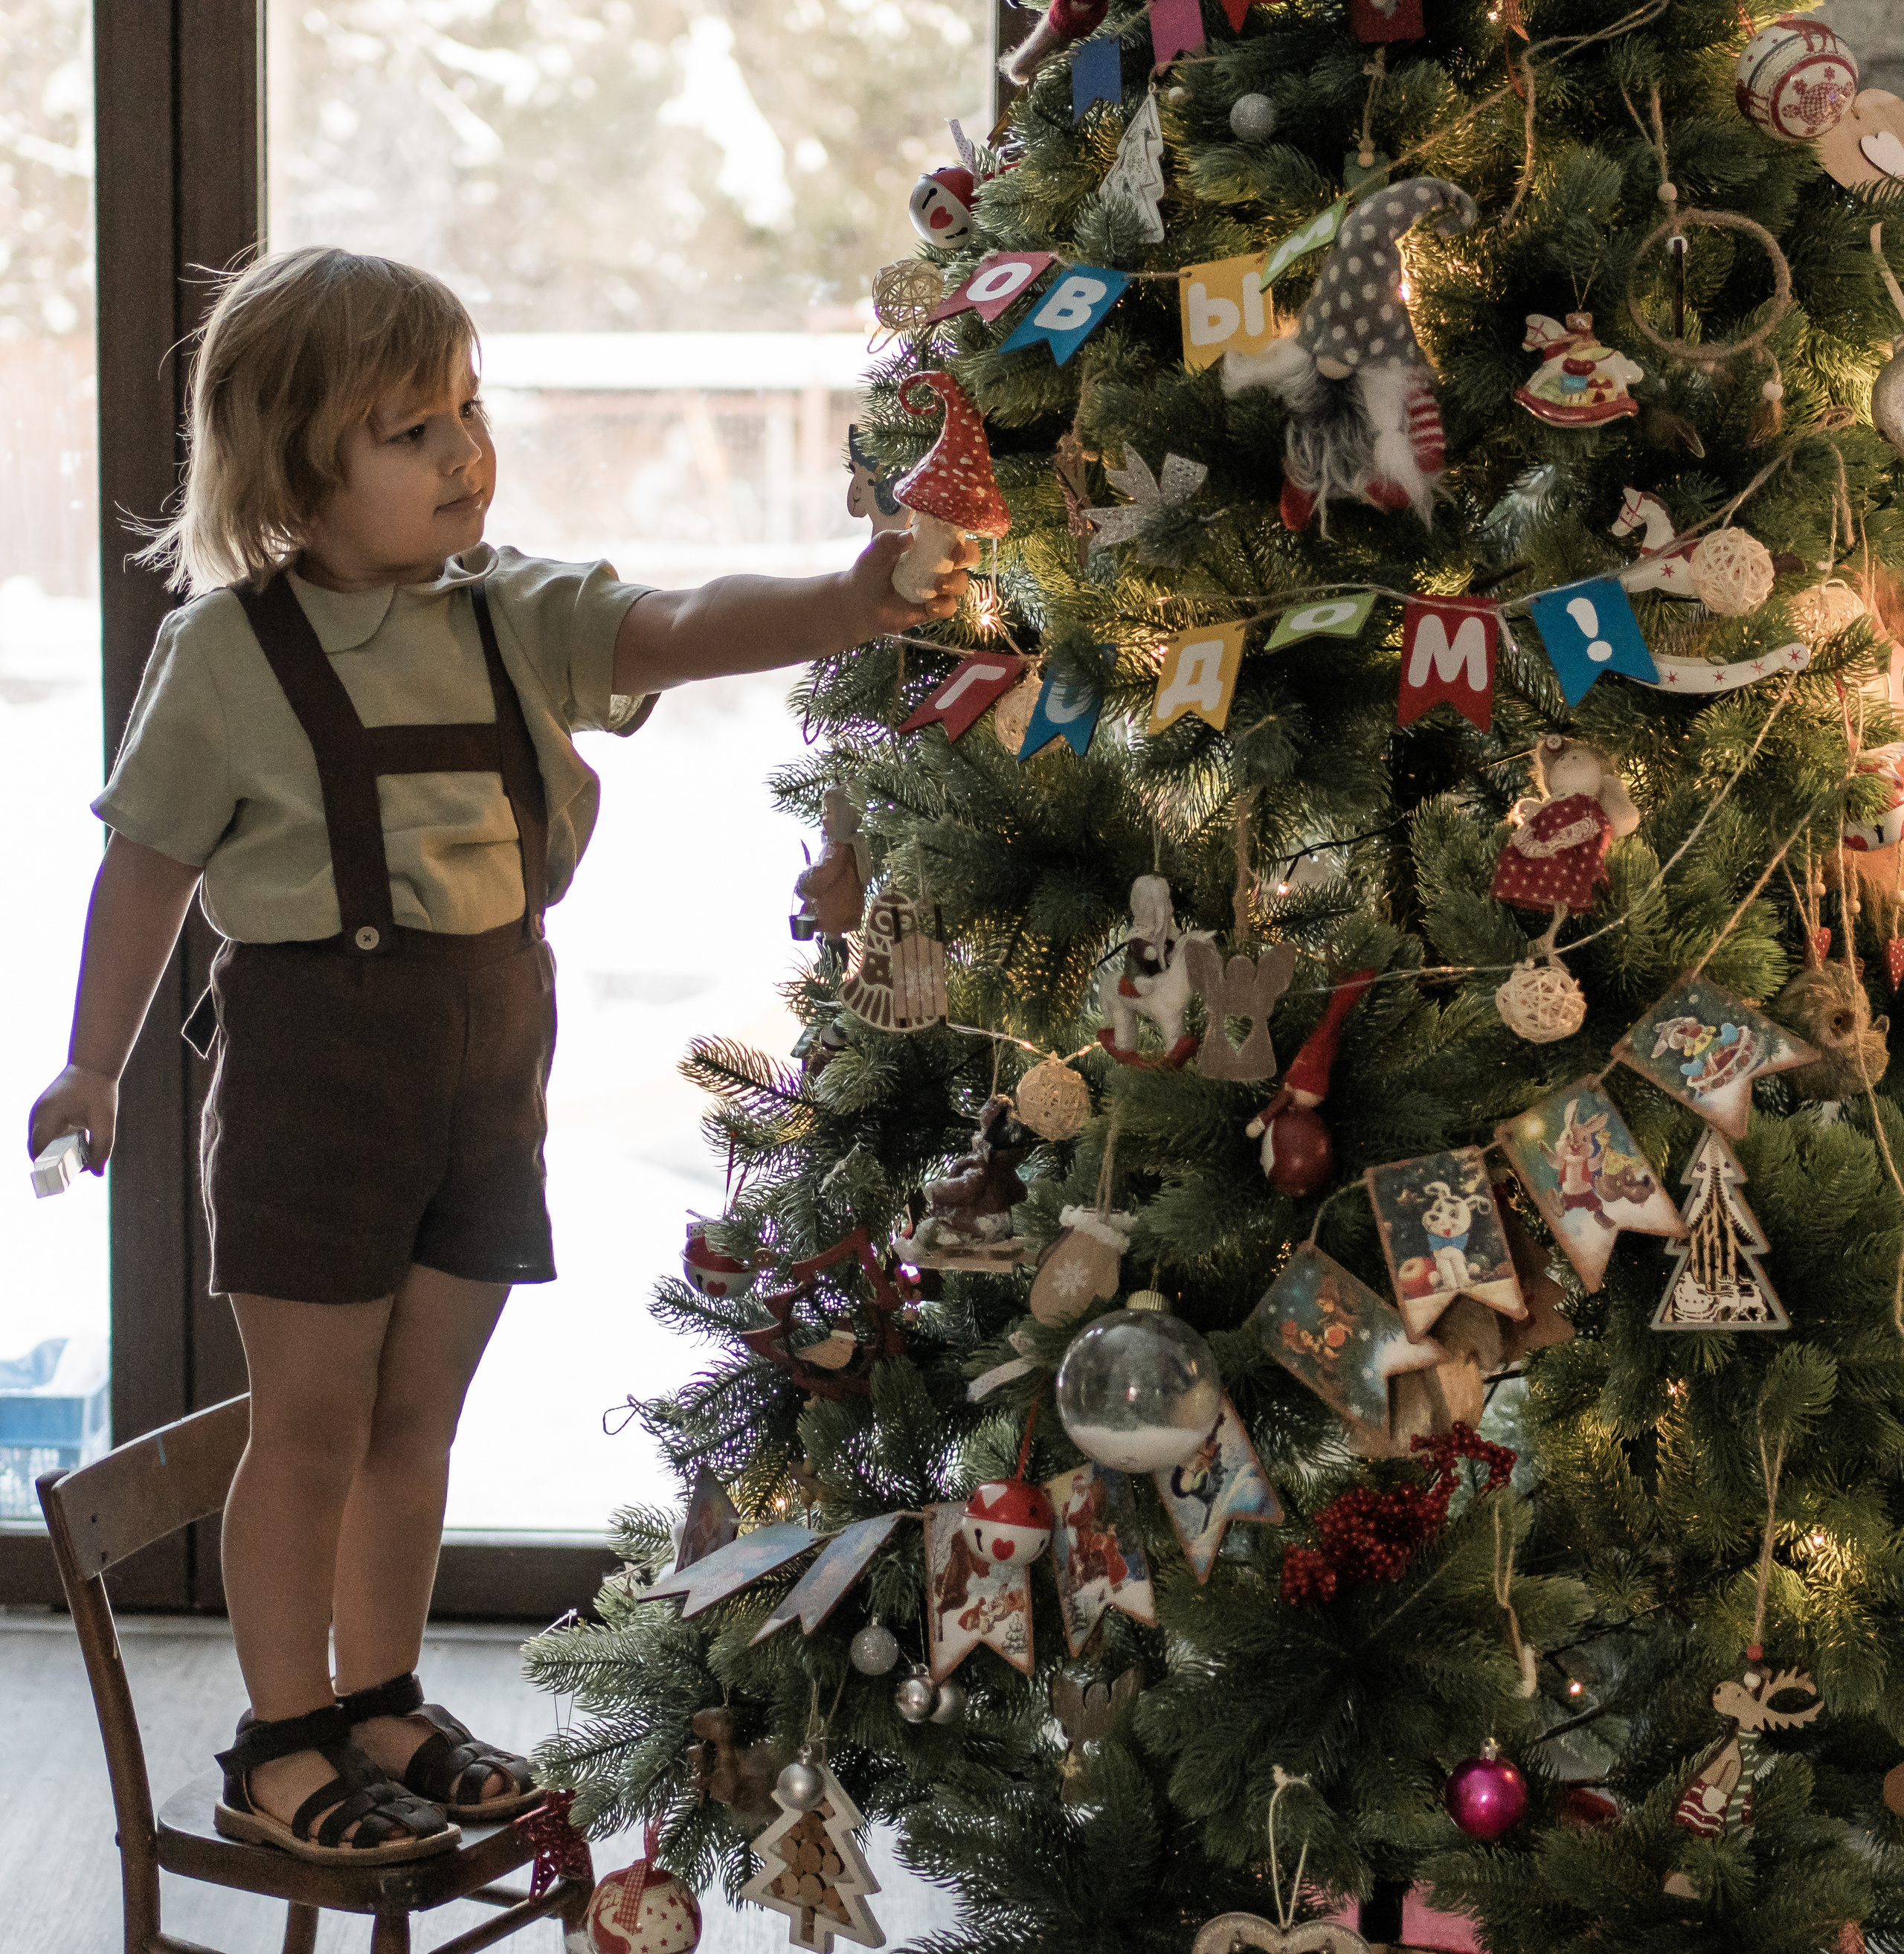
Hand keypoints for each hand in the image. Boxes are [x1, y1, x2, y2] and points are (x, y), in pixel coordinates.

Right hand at [28, 1066, 116, 1173]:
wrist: (92, 1067)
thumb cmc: (99, 1091)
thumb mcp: (105, 1120)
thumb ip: (102, 1147)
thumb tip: (96, 1173)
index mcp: (47, 1115)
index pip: (38, 1150)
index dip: (47, 1168)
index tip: (62, 1181)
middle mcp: (37, 1116)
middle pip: (38, 1150)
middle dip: (53, 1165)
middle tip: (73, 1176)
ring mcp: (37, 1115)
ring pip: (41, 1145)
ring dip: (56, 1155)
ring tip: (76, 1163)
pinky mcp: (43, 1116)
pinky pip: (46, 1137)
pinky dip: (57, 1146)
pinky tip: (75, 1151)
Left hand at [843, 527, 982, 639]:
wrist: (859, 604)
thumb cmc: (869, 571)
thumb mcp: (875, 551)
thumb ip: (889, 540)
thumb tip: (910, 537)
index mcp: (927, 545)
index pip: (952, 534)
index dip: (959, 533)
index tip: (953, 535)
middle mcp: (938, 564)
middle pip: (967, 557)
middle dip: (967, 555)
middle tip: (954, 557)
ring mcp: (937, 587)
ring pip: (961, 583)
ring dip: (955, 583)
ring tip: (937, 586)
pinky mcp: (933, 608)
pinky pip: (949, 607)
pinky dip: (944, 607)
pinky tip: (929, 607)